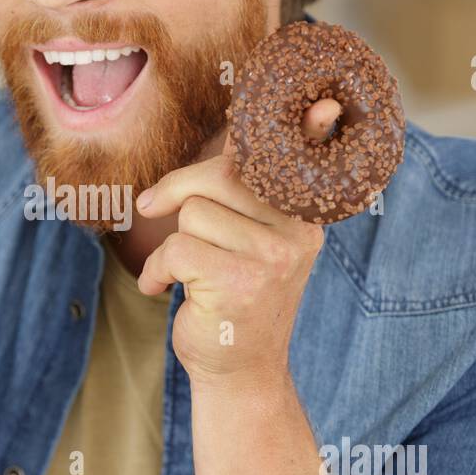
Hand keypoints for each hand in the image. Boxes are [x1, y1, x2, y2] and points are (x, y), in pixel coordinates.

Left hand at [134, 102, 333, 387]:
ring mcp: (272, 258)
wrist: (240, 374)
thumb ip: (245, 190)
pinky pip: (176, 249)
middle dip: (178, 189)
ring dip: (172, 244)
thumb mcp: (251, 241)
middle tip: (152, 205)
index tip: (323, 100)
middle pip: (222, 175)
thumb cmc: (234, 298)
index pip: (290, 159)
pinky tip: (164, 290)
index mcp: (303, 218)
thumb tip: (240, 129)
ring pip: (193, 213)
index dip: (299, 126)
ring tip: (184, 273)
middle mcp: (297, 234)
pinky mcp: (239, 282)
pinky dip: (157, 272)